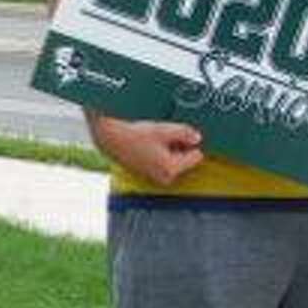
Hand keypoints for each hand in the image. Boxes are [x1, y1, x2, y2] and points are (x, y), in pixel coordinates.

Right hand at [89, 115, 205, 186]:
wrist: (110, 138)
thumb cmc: (136, 134)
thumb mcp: (165, 130)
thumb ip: (185, 134)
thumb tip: (197, 138)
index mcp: (171, 169)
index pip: (196, 156)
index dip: (191, 143)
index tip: (183, 135)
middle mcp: (164, 177)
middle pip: (185, 159)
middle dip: (180, 147)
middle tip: (165, 136)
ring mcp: (155, 176)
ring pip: (173, 159)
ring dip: (169, 149)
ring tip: (155, 140)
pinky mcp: (147, 172)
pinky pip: (161, 161)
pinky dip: (159, 152)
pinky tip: (148, 144)